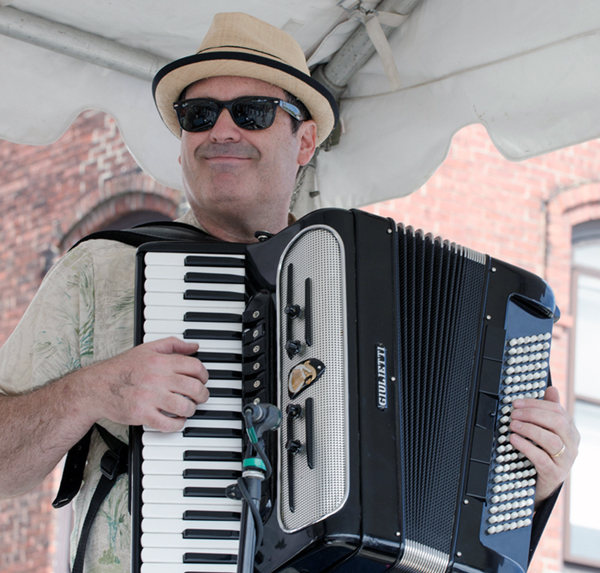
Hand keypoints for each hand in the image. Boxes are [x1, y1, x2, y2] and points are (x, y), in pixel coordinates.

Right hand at [79, 337, 208, 431]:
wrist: (96, 387)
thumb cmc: (121, 368)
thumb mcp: (147, 348)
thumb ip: (172, 344)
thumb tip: (194, 346)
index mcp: (160, 361)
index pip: (195, 366)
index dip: (204, 375)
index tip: (203, 380)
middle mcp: (157, 378)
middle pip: (194, 387)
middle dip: (202, 394)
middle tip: (201, 397)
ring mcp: (150, 397)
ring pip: (185, 406)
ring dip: (191, 409)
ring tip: (188, 408)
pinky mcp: (142, 414)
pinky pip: (169, 423)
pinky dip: (178, 424)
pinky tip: (176, 420)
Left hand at [509, 386, 579, 506]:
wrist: (542, 484)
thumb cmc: (544, 453)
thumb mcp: (547, 431)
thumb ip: (548, 411)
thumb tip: (551, 389)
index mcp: (570, 431)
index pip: (557, 411)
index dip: (535, 404)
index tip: (516, 402)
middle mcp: (571, 445)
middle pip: (557, 423)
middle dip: (533, 414)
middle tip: (513, 413)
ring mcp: (565, 461)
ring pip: (551, 440)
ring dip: (529, 429)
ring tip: (512, 425)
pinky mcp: (554, 474)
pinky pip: (542, 458)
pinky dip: (526, 446)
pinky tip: (513, 439)